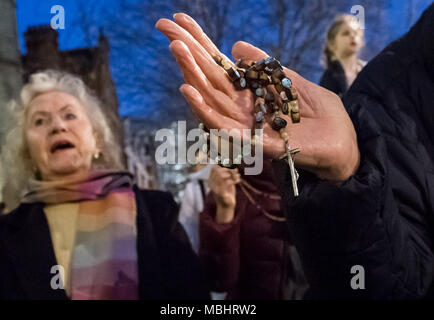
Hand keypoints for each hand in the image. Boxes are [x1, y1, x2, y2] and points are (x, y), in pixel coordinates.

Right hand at [156, 13, 359, 180]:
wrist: (347, 145)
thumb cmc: (323, 117)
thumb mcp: (294, 82)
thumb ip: (267, 68)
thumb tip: (237, 46)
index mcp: (251, 95)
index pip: (220, 68)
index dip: (199, 44)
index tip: (178, 21)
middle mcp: (243, 110)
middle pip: (209, 80)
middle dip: (188, 54)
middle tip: (165, 28)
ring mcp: (247, 127)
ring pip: (211, 100)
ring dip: (191, 75)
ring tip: (176, 50)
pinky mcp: (257, 144)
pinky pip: (226, 128)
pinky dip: (205, 111)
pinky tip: (189, 92)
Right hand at [208, 166, 239, 223]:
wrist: (226, 206)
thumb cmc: (227, 193)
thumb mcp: (228, 182)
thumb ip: (230, 175)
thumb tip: (236, 168)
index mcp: (211, 181)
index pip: (214, 168)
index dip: (223, 166)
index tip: (231, 169)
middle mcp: (211, 184)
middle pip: (218, 171)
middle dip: (228, 170)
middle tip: (236, 173)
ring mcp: (215, 189)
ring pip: (222, 176)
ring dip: (232, 174)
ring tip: (238, 176)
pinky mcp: (221, 193)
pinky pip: (227, 182)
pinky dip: (234, 180)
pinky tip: (238, 181)